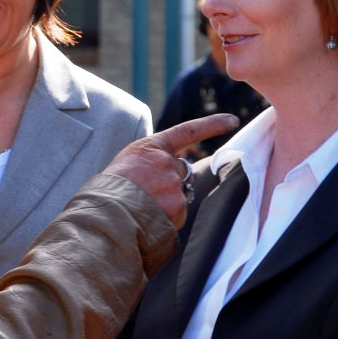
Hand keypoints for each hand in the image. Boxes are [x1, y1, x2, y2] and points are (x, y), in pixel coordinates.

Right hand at [105, 113, 239, 228]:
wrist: (104, 211)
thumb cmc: (109, 189)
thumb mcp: (127, 164)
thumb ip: (150, 163)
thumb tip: (167, 178)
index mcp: (151, 147)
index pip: (188, 131)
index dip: (212, 125)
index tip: (233, 120)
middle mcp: (167, 161)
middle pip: (181, 171)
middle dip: (170, 183)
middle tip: (146, 195)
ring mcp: (174, 182)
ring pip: (180, 194)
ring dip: (167, 203)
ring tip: (141, 208)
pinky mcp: (179, 204)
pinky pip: (179, 213)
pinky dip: (168, 218)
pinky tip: (148, 218)